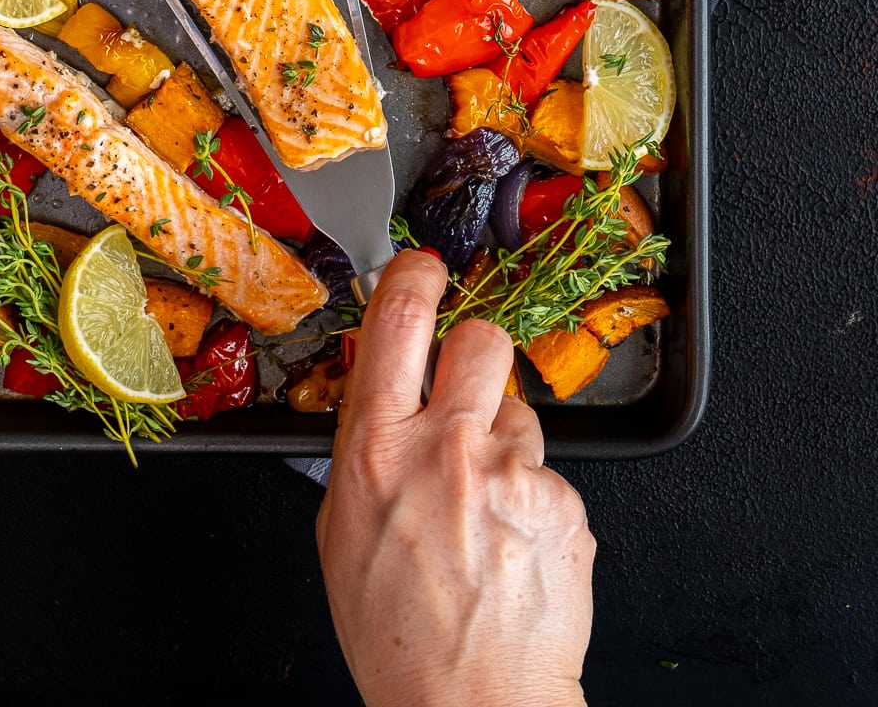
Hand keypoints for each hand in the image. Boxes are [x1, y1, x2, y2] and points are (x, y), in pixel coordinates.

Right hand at [317, 251, 592, 706]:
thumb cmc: (398, 634)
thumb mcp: (340, 530)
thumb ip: (362, 448)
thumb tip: (376, 390)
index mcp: (377, 449)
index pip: (398, 317)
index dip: (414, 276)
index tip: (423, 270)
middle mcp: (448, 448)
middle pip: (480, 338)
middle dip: (474, 352)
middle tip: (464, 389)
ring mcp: (513, 474)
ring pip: (519, 412)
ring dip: (504, 443)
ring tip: (484, 511)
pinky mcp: (564, 504)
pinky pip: (549, 475)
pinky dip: (532, 501)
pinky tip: (512, 548)